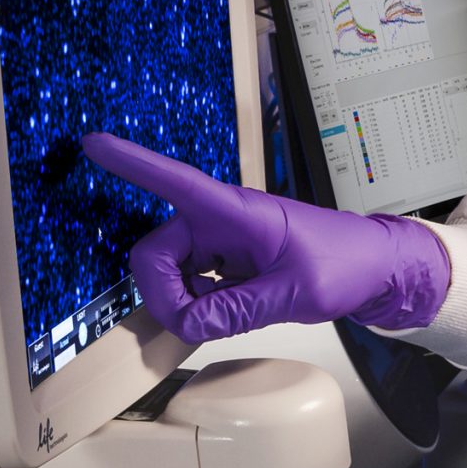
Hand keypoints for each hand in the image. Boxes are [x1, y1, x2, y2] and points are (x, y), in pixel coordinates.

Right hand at [80, 132, 450, 340]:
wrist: (372, 267)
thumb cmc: (346, 262)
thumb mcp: (298, 291)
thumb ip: (242, 309)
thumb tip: (188, 323)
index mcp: (238, 210)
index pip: (178, 181)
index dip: (133, 163)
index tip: (93, 144)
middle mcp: (222, 221)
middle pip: (156, 252)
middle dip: (161, 291)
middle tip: (191, 323)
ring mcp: (221, 243)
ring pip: (168, 273)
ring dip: (180, 301)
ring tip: (225, 316)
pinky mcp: (226, 263)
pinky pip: (188, 286)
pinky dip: (195, 305)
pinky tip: (223, 313)